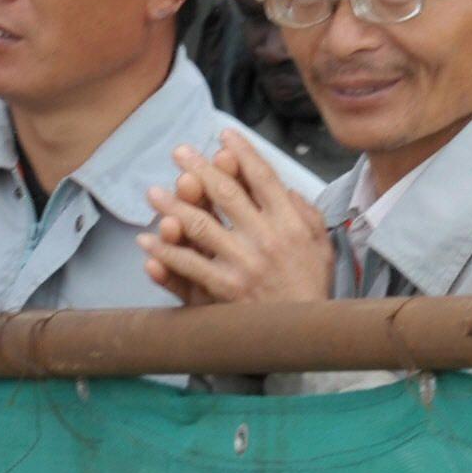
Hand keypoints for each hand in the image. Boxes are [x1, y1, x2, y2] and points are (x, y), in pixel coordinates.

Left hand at [142, 136, 334, 305]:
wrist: (307, 337)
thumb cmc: (313, 288)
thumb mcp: (322, 244)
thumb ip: (306, 212)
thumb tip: (283, 187)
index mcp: (290, 223)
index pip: (263, 177)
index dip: (242, 152)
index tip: (224, 135)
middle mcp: (266, 238)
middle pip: (226, 193)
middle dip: (199, 168)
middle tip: (179, 153)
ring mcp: (244, 264)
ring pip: (200, 225)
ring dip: (173, 206)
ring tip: (154, 193)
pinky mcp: (226, 289)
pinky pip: (189, 265)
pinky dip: (166, 252)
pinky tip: (148, 242)